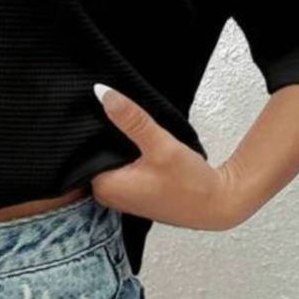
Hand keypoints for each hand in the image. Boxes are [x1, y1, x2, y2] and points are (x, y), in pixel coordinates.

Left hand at [90, 84, 243, 230]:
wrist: (217, 205)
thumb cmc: (191, 183)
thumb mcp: (160, 144)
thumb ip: (131, 119)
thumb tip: (104, 93)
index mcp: (105, 187)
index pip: (81, 151)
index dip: (89, 129)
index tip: (97, 111)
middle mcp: (107, 195)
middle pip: (93, 155)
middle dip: (103, 136)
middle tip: (116, 116)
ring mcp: (119, 197)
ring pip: (107, 160)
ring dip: (116, 145)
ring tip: (128, 127)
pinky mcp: (131, 194)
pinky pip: (118, 168)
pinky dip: (125, 156)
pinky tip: (136, 145)